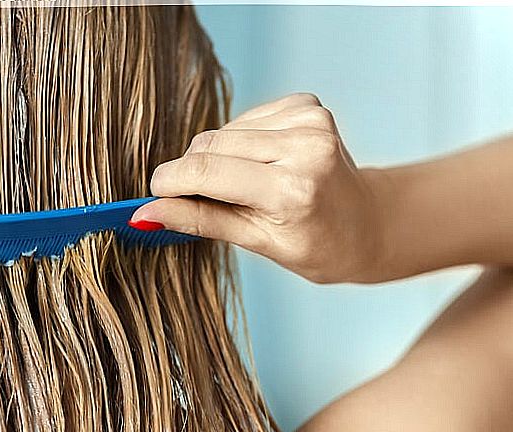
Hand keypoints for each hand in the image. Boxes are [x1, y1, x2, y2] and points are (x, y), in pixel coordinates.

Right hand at [130, 93, 384, 283]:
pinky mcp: (308, 105)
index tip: (153, 195)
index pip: (207, 172)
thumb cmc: (316, 245)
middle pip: (210, 146)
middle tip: (197, 200)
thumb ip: (199, 221)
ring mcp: (310, 120)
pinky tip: (261, 165)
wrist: (368, 224)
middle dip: (191, 172)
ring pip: (224, 132)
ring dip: (218, 158)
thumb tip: (145, 215)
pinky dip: (240, 143)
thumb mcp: (257, 244)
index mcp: (292, 190)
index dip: (170, 181)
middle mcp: (305, 147)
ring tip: (243, 187)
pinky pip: (246, 119)